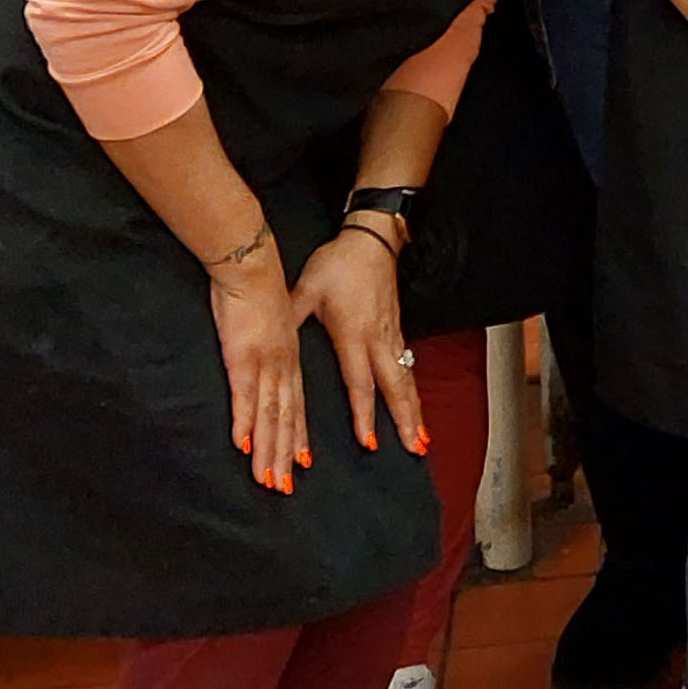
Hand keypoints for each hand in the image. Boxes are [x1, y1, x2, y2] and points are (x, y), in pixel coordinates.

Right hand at [207, 242, 307, 492]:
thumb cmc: (257, 292)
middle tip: (284, 489)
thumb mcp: (270, 324)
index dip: (298, 437)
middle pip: (285, 420)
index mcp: (288, 360)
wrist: (251, 265)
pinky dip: (245, 422)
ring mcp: (263, 365)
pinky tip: (243, 447)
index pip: (295, 407)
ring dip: (268, 451)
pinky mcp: (241, 358)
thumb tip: (259, 363)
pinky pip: (244, 396)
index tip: (302, 464)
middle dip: (284, 456)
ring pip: (269, 416)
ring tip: (268, 480)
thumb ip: (268, 348)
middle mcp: (281, 368)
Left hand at [295, 226, 424, 456]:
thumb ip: (289, 316)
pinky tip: (415, 407)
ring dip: (414, 410)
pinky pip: (408, 367)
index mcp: (354, 334)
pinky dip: (413, 391)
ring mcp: (391, 336)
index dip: (364, 413)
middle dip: (404, 420)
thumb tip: (266, 337)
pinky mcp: (396, 331)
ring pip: (406, 380)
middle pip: (395, 388)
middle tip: (413, 448)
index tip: (368, 440)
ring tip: (421, 438)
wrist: (372, 241)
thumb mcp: (306, 288)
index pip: (360, 382)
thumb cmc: (338, 264)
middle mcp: (377, 340)